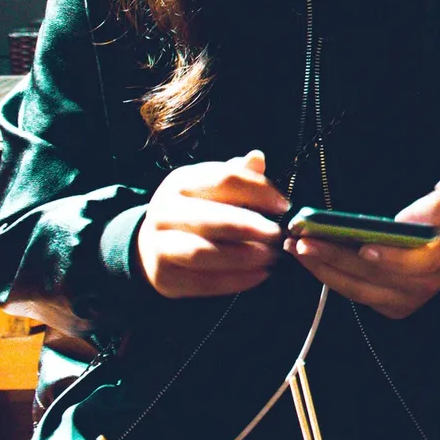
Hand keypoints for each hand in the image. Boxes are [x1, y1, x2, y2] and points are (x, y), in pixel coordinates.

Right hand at [137, 150, 287, 298]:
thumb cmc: (197, 209)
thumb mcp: (213, 186)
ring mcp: (158, 246)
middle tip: (279, 235)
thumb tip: (258, 157)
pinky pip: (203, 282)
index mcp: (180, 182)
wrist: (154, 243)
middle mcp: (164, 211)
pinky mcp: (164, 278)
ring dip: (243, 256)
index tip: (285, 205)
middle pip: (211, 218)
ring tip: (272, 256)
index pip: (224, 179)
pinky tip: (261, 275)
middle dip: (250, 227)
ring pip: (203, 253)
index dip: (258, 191)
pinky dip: (235, 281)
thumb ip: (238, 174)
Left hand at [285, 192, 439, 318]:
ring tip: (296, 247)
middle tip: (305, 240)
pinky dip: (326, 274)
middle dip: (335, 258)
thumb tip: (403, 224)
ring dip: (321, 268)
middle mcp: (417, 290)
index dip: (388, 258)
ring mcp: (398, 302)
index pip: (411, 265)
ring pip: (354, 287)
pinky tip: (308, 257)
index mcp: (439, 264)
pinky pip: (350, 291)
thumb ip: (435, 210)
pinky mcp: (382, 303)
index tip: (365, 246)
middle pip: (371, 276)